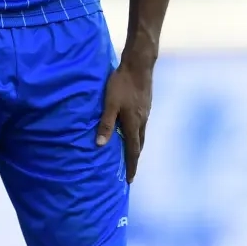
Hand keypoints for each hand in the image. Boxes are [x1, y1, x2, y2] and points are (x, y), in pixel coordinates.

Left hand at [96, 57, 153, 183]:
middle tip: (130, 172)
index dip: (131, 166)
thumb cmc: (121, 84)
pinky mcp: (145, 105)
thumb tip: (100, 145)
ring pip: (142, 135)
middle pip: (139, 145)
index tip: (129, 180)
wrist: (139, 66)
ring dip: (136, 147)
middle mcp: (142, 121)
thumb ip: (105, 124)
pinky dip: (137, 135)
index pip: (133, 151)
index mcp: (134, 124)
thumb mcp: (110, 104)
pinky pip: (142, 126)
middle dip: (134, 160)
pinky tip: (132, 131)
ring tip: (131, 155)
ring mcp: (146, 113)